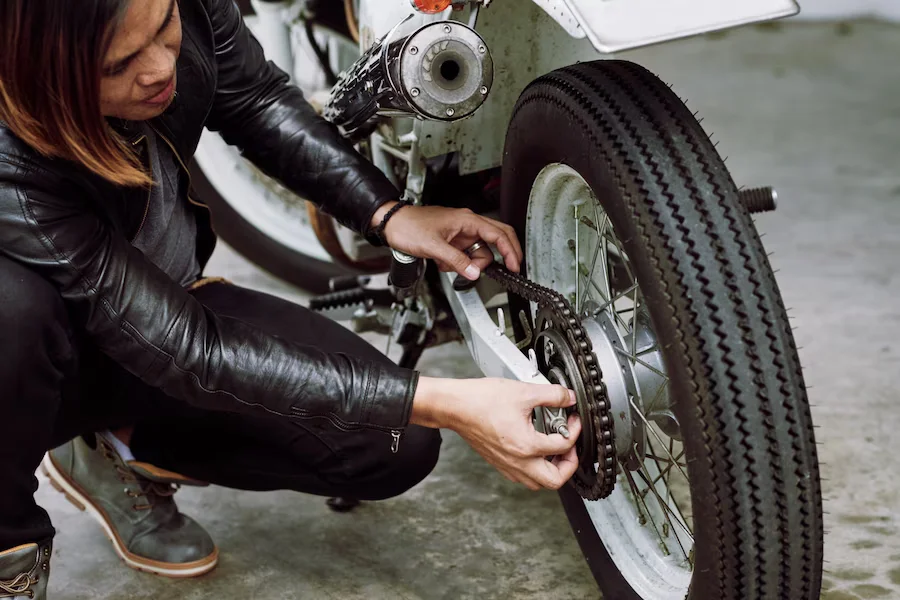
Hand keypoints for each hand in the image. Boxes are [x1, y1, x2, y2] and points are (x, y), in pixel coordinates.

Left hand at [371, 202, 521, 279]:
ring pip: (478, 253)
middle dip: (500, 256)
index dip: (510, 250)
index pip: (498, 234)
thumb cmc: (409, 226)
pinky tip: (443, 263)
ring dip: (468, 264)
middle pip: (495, 240)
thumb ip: (457, 261)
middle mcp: (467, 225)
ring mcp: (461, 234)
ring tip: (448, 265)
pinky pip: (465, 256)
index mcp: (467, 220)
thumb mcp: (434, 246)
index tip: (515, 264)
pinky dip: (457, 264)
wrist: (393, 224)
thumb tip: (474, 273)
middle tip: (508, 269)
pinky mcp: (453, 242)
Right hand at [412, 377, 581, 490]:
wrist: (454, 406)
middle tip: (570, 447)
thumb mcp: (524, 391)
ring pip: (538, 483)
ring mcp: (507, 465)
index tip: (573, 419)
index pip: (564, 446)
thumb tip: (568, 397)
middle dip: (569, 464)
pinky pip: (522, 477)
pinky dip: (534, 469)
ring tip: (554, 451)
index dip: (575, 430)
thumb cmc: (481, 400)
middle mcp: (518, 462)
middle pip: (555, 480)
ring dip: (551, 470)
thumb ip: (552, 395)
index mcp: (527, 446)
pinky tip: (534, 450)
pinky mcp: (498, 463)